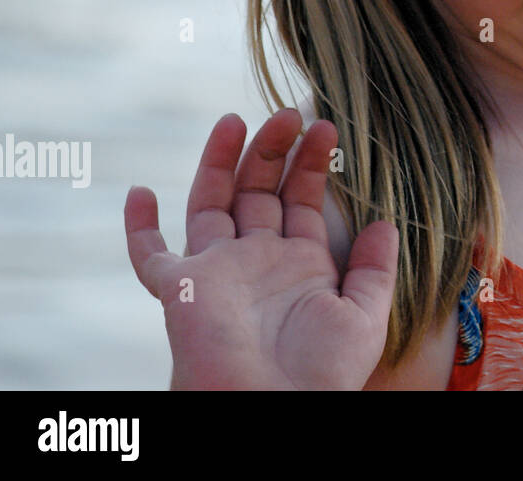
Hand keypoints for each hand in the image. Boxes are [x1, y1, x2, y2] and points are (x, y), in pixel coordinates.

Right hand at [125, 109, 398, 389]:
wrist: (277, 409)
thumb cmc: (323, 375)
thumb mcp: (365, 316)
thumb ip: (373, 268)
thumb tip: (382, 223)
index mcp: (298, 268)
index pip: (301, 202)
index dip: (311, 164)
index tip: (325, 128)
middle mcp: (256, 263)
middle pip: (257, 192)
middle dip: (271, 151)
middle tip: (288, 113)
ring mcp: (217, 273)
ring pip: (212, 204)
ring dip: (222, 161)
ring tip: (238, 119)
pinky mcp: (181, 289)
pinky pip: (150, 258)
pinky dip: (140, 229)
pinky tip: (140, 192)